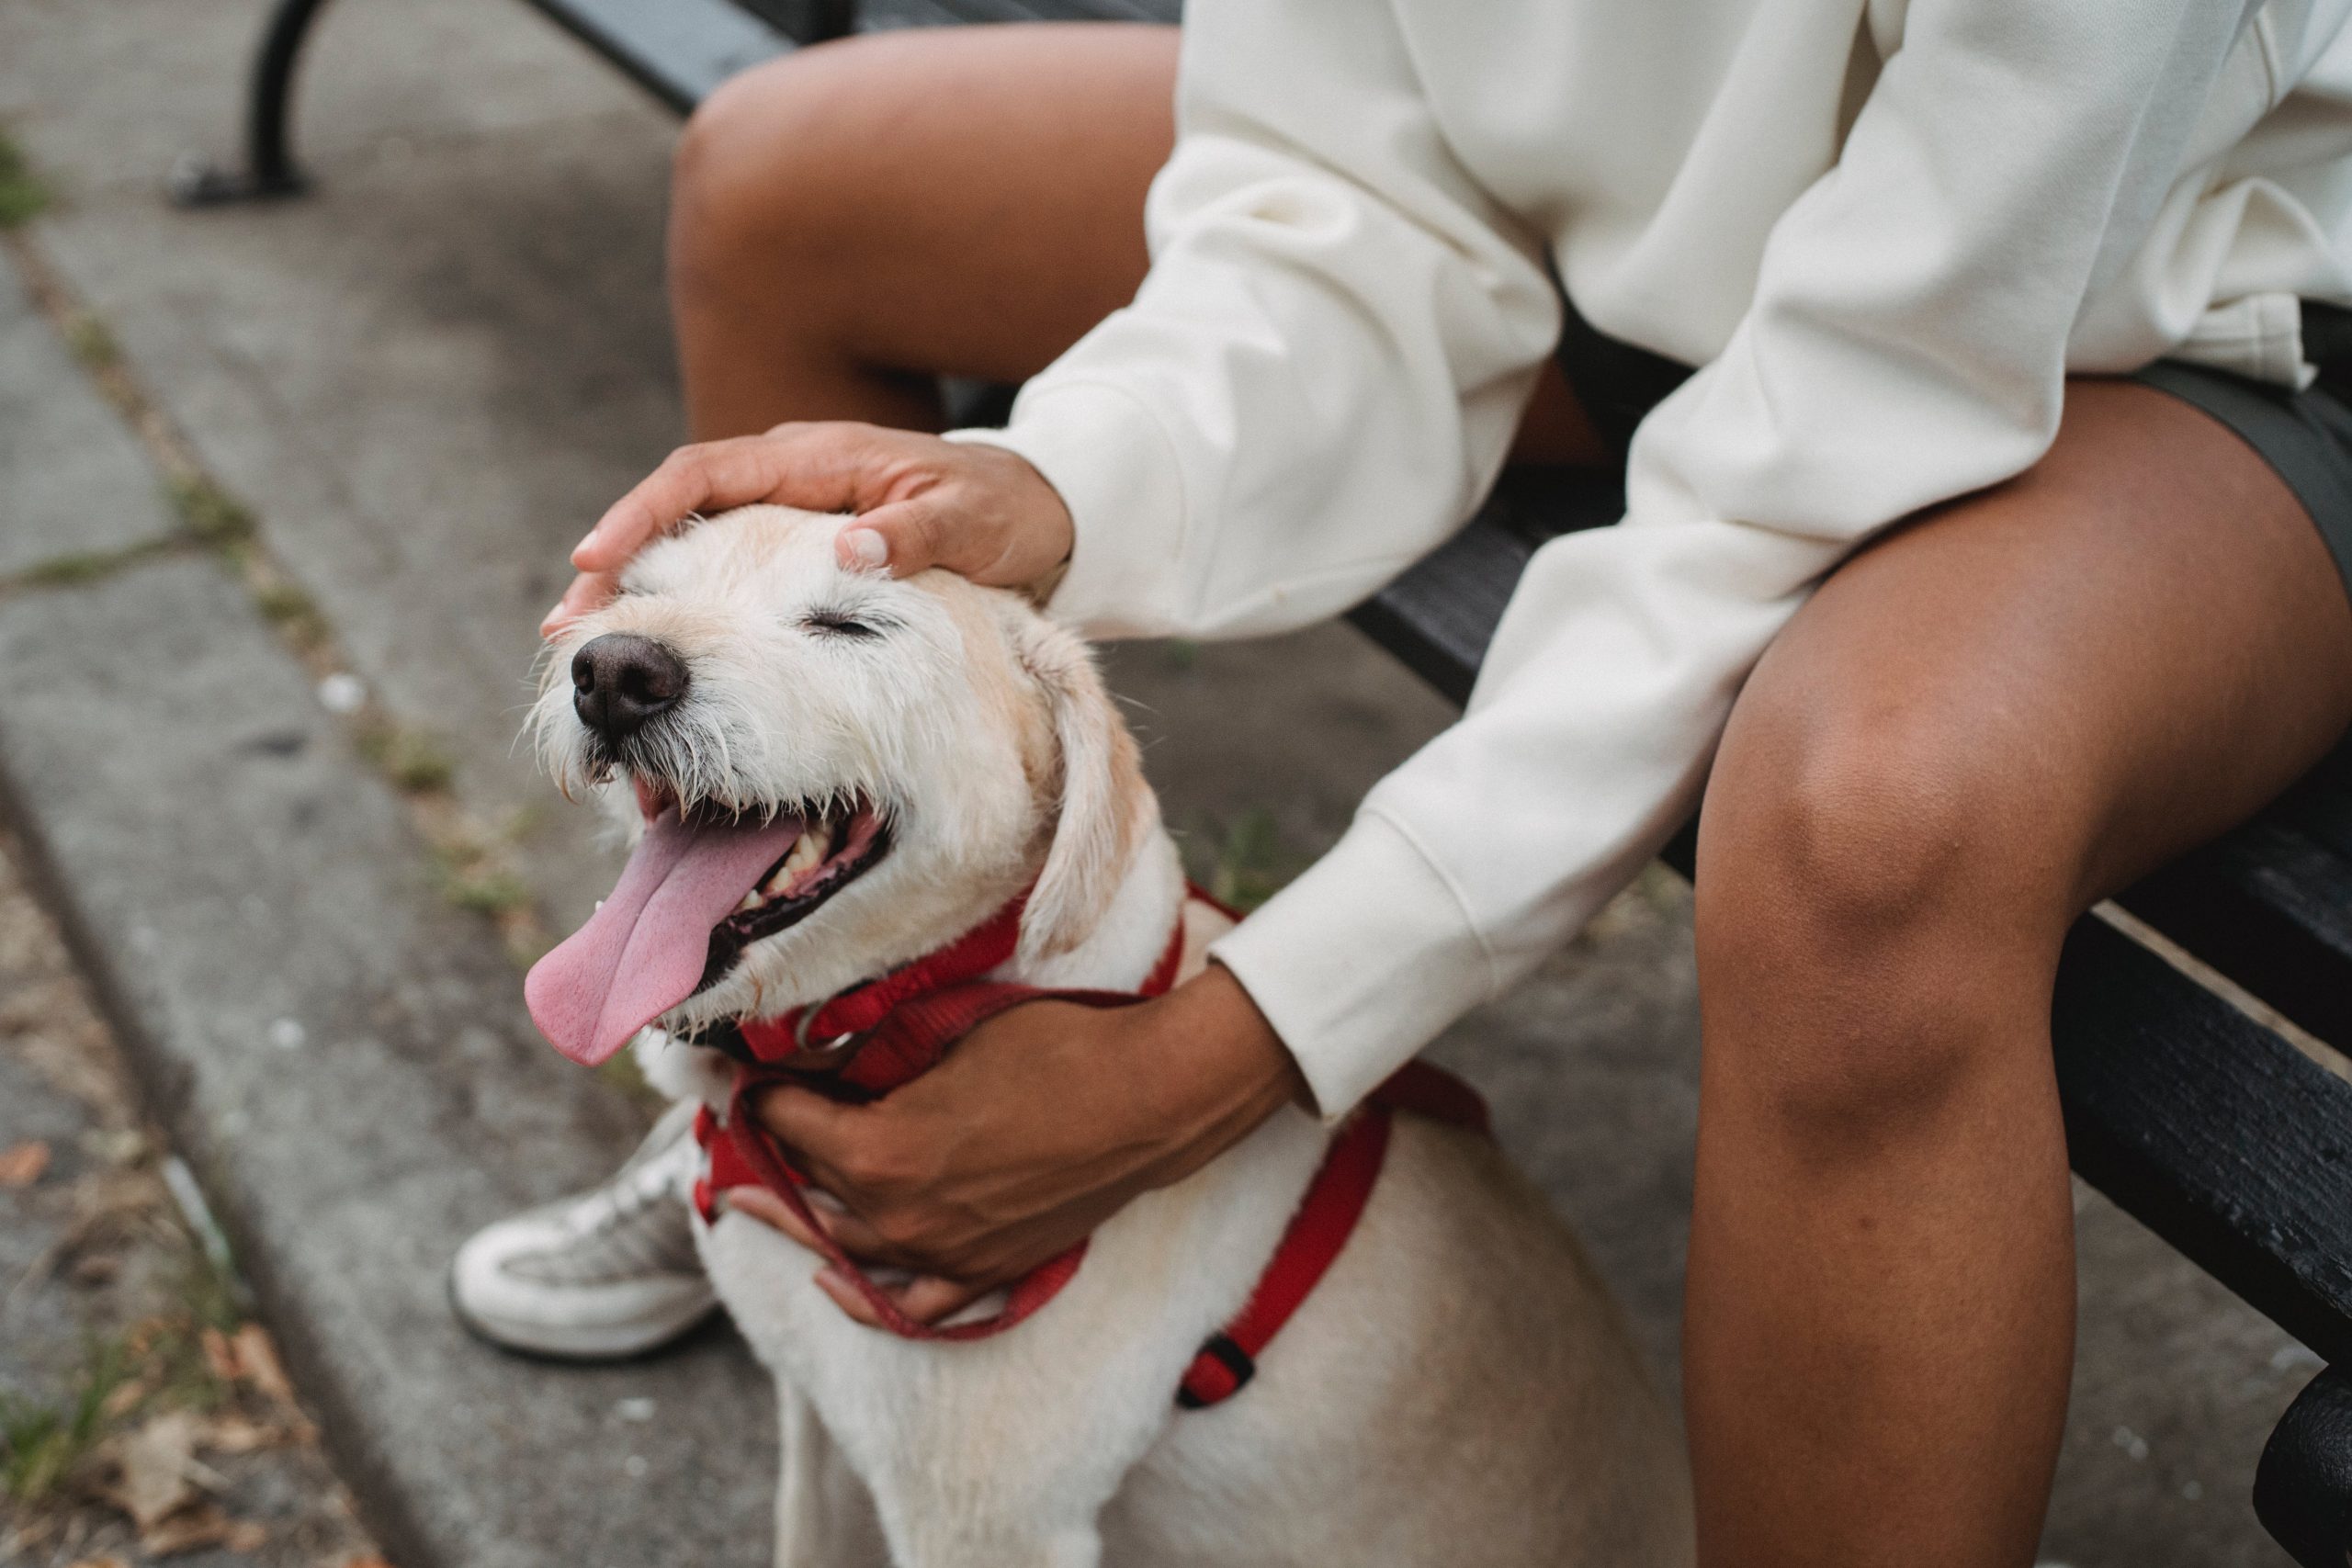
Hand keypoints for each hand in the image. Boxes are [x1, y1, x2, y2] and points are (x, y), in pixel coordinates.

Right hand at [545, 422, 1075, 634]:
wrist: (1035, 510)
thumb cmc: (1001, 511)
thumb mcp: (969, 522)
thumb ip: (914, 534)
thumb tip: (850, 549)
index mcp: (815, 456)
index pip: (705, 474)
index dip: (645, 515)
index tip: (597, 559)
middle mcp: (786, 474)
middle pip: (676, 511)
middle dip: (618, 562)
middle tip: (567, 626)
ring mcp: (786, 510)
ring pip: (692, 543)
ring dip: (641, 591)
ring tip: (589, 646)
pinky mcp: (795, 546)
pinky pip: (725, 570)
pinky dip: (686, 606)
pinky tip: (660, 653)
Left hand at [720, 964, 1308, 1327]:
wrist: (1146, 1101)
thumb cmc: (1052, 1051)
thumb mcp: (947, 1036)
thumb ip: (875, 1059)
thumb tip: (823, 1058)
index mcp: (877, 1153)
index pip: (788, 1121)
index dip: (759, 1090)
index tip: (744, 1071)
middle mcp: (897, 1217)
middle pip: (804, 1188)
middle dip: (766, 1152)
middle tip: (736, 1129)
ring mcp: (941, 1253)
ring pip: (843, 1246)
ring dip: (796, 1217)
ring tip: (756, 1198)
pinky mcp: (986, 1271)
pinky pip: (911, 1305)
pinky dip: (866, 1297)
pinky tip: (833, 1279)